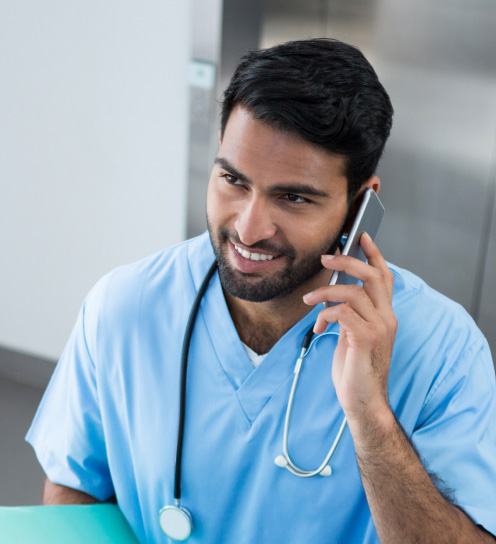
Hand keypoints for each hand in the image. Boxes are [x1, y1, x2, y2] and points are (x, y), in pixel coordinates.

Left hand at [302, 233, 396, 420]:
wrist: (362, 401)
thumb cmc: (355, 368)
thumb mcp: (352, 335)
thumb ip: (350, 313)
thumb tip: (333, 294)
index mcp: (385, 315)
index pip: (385, 277)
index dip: (374, 255)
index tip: (361, 236)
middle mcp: (387, 318)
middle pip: (372, 276)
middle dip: (348, 261)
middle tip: (326, 258)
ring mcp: (379, 328)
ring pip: (353, 292)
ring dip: (326, 292)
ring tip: (309, 299)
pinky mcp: (366, 338)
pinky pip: (343, 312)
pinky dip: (326, 314)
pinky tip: (319, 326)